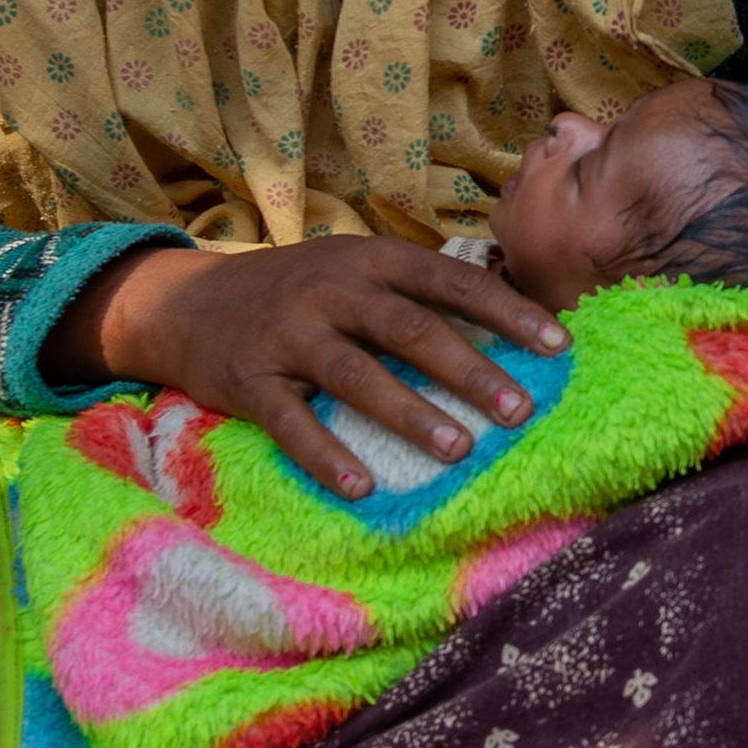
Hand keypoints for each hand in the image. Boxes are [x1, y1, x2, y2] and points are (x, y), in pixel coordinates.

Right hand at [45, 236, 566, 497]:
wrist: (188, 301)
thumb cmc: (298, 292)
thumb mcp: (355, 270)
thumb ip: (418, 294)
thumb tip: (510, 330)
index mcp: (372, 260)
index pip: (455, 282)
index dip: (509, 313)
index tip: (559, 346)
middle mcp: (335, 290)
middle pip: (413, 329)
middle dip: (471, 370)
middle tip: (519, 409)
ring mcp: (290, 334)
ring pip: (359, 375)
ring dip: (412, 413)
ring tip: (459, 449)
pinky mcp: (250, 379)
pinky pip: (293, 423)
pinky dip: (327, 456)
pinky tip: (363, 488)